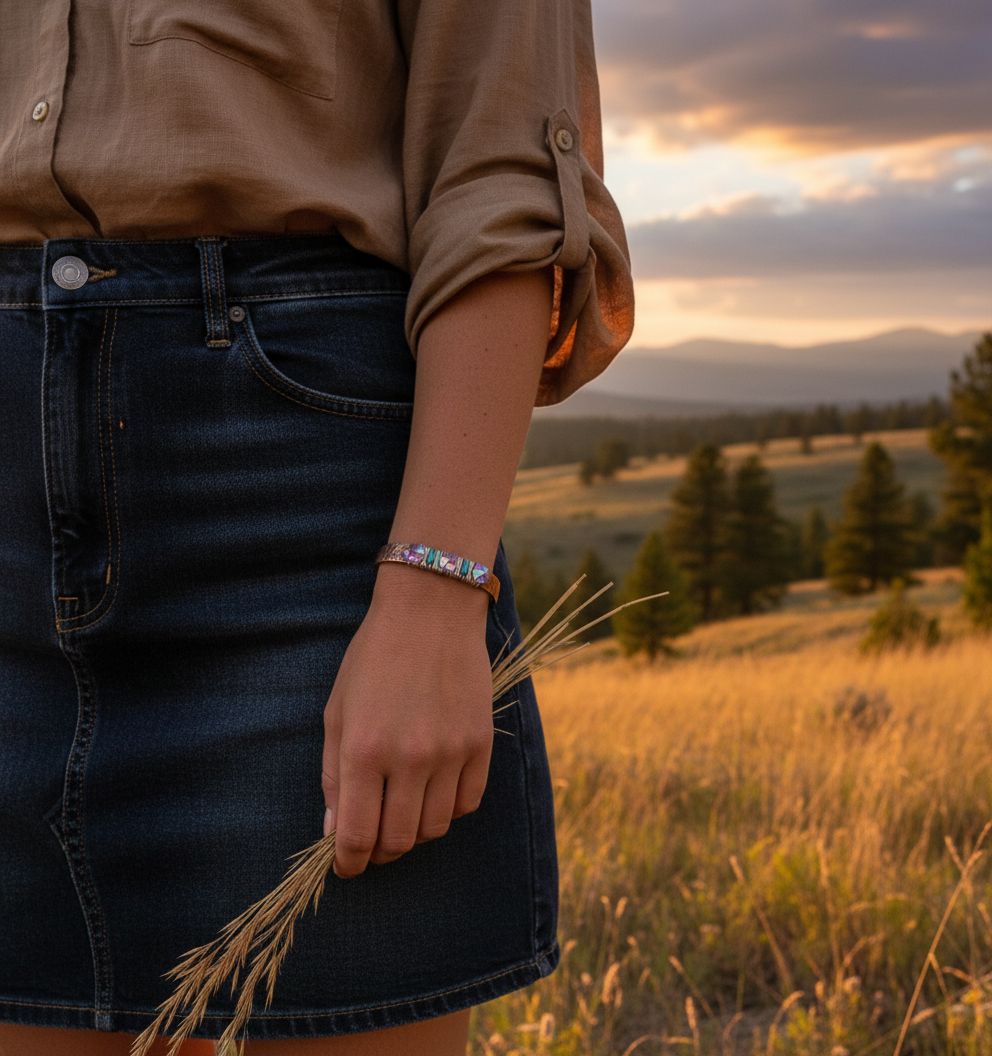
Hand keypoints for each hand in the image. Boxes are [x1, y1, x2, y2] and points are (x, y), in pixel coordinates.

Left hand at [321, 580, 493, 878]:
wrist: (431, 611)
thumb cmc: (374, 658)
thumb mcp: (338, 711)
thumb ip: (333, 775)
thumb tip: (334, 832)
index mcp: (364, 750)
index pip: (357, 836)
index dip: (349, 863)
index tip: (347, 867)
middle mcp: (409, 758)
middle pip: (398, 841)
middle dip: (380, 851)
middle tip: (373, 839)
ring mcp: (450, 752)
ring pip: (435, 828)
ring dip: (415, 831)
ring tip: (403, 809)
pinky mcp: (481, 744)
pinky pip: (467, 804)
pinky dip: (448, 808)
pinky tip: (434, 789)